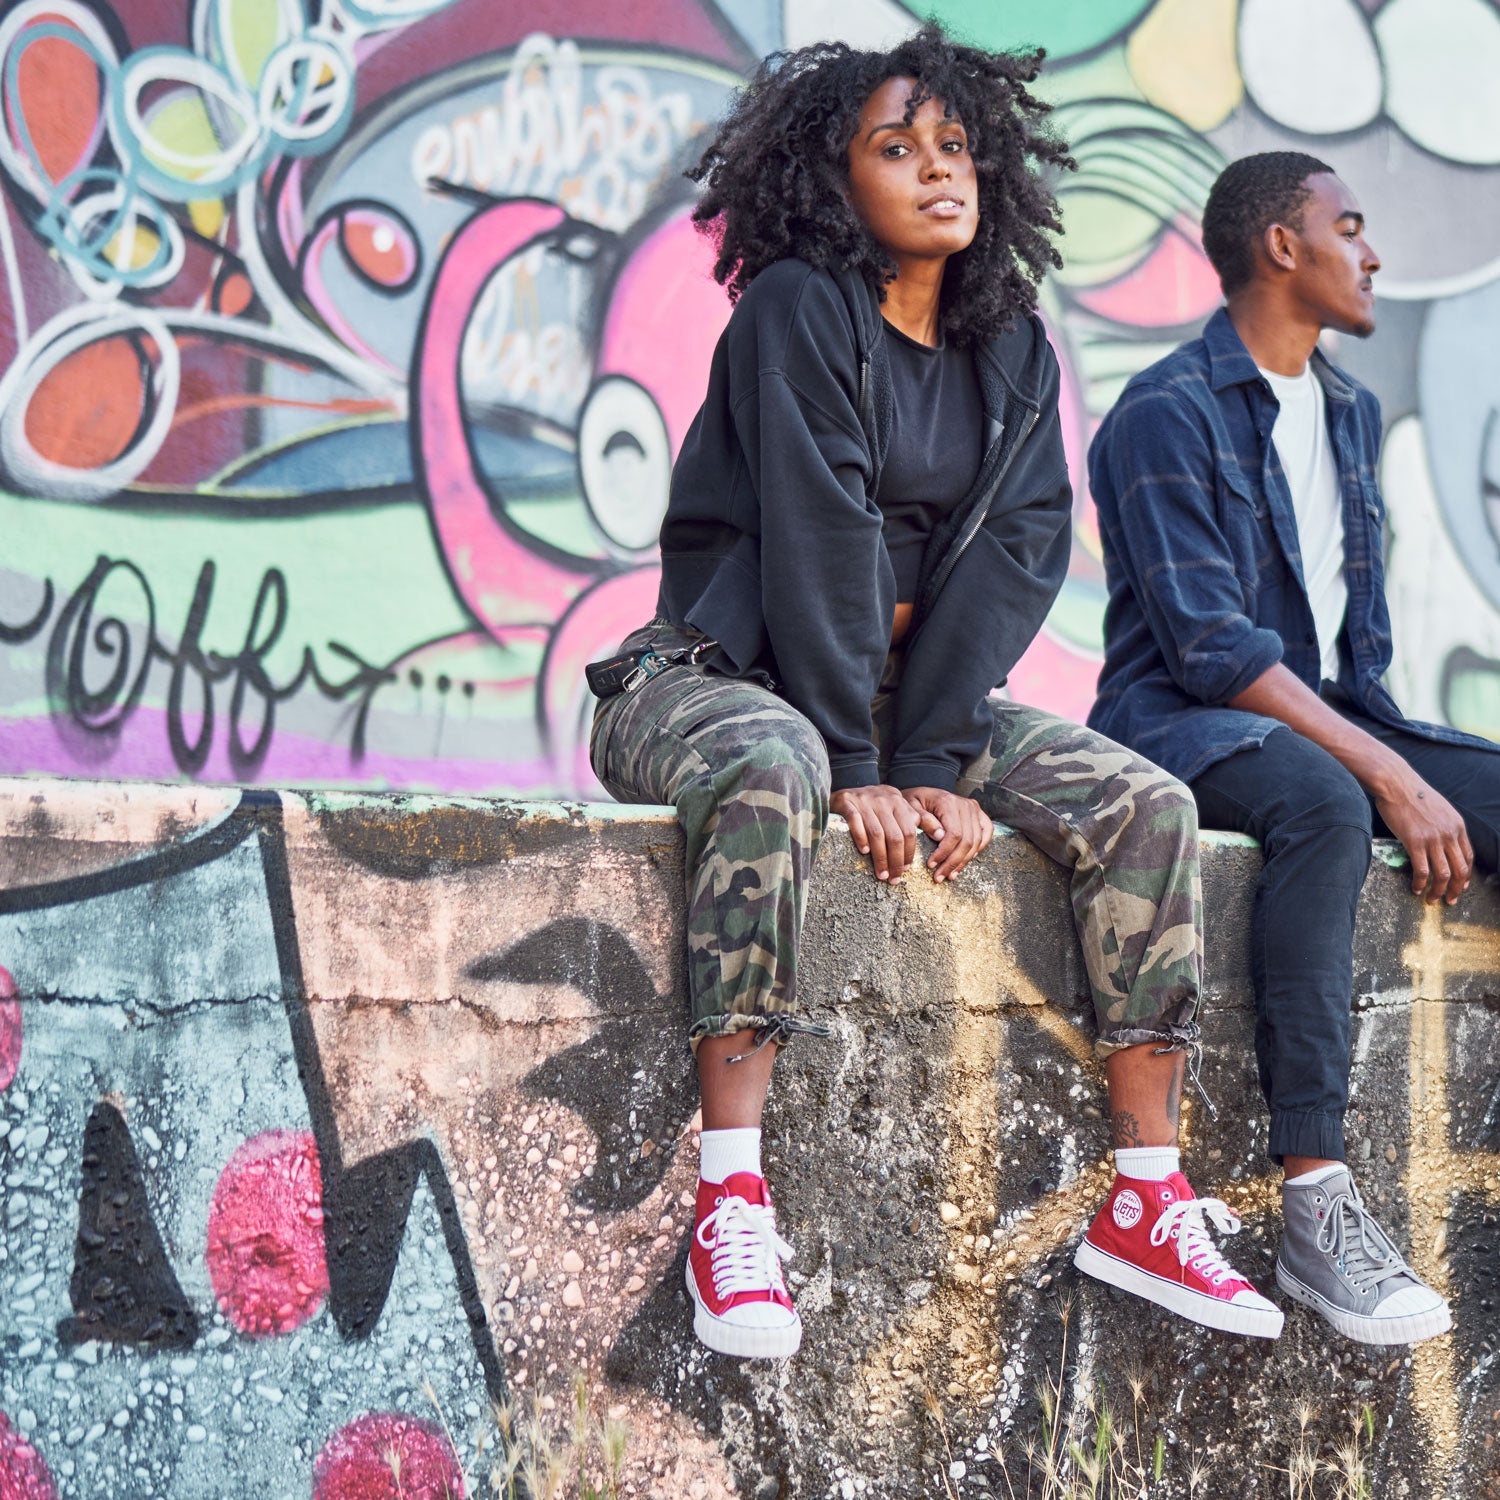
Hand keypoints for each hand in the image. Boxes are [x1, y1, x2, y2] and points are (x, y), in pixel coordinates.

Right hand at [830, 784, 928, 881]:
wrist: (846, 791)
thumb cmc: (875, 804)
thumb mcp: (896, 807)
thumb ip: (915, 818)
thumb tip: (940, 835)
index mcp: (897, 801)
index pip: (908, 830)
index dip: (909, 852)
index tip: (906, 869)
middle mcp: (883, 799)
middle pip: (894, 835)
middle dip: (896, 860)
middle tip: (894, 878)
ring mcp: (864, 801)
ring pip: (877, 833)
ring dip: (880, 857)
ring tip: (882, 874)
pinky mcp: (847, 803)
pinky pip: (856, 823)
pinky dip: (861, 839)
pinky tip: (864, 852)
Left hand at [903, 787, 992, 881]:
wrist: (923, 792)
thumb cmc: (915, 801)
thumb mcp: (911, 807)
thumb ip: (924, 820)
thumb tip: (940, 836)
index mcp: (948, 802)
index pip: (954, 834)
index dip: (944, 853)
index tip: (931, 865)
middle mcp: (966, 805)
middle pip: (967, 840)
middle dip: (953, 862)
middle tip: (939, 876)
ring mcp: (974, 809)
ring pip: (976, 841)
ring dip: (964, 861)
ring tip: (950, 874)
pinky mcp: (979, 814)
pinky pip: (986, 833)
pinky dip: (979, 849)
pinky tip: (966, 861)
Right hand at [1374, 771, 1472, 904]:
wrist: (1395, 783)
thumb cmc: (1412, 792)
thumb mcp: (1438, 808)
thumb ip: (1443, 825)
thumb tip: (1439, 839)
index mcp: (1457, 825)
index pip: (1468, 857)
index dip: (1465, 875)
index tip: (1460, 886)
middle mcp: (1449, 834)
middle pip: (1460, 870)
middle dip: (1456, 889)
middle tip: (1449, 900)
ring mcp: (1433, 838)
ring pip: (1443, 874)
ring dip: (1439, 891)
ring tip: (1432, 900)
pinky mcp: (1415, 842)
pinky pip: (1422, 870)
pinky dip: (1421, 883)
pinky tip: (1416, 888)